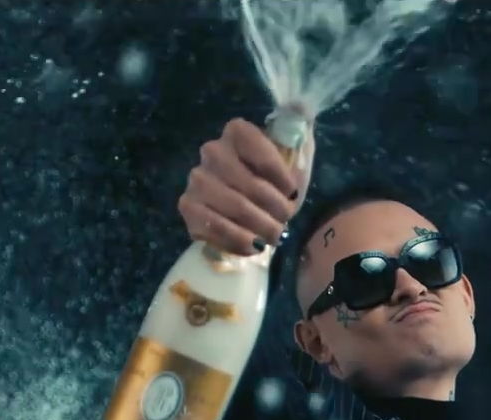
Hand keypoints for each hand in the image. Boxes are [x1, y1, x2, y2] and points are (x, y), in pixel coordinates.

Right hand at [178, 118, 312, 256]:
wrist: (254, 215)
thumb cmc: (277, 185)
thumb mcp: (295, 156)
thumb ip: (299, 128)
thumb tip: (302, 105)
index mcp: (238, 133)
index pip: (261, 150)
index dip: (281, 176)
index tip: (292, 192)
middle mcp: (212, 151)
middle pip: (250, 185)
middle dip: (276, 209)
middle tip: (285, 220)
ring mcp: (196, 180)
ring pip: (236, 208)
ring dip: (261, 227)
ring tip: (273, 234)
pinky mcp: (187, 207)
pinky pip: (216, 228)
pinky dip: (240, 241)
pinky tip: (253, 245)